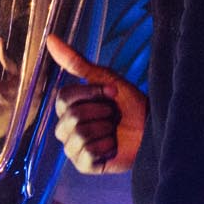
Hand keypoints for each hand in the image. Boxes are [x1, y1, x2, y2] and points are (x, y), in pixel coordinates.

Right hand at [46, 34, 146, 174]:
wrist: (152, 128)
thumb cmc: (129, 104)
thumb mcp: (105, 78)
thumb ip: (75, 62)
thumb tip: (50, 38)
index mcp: (67, 107)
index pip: (64, 97)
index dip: (91, 93)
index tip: (112, 93)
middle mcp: (65, 128)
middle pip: (72, 116)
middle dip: (101, 112)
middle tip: (114, 115)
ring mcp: (73, 148)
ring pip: (80, 135)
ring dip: (105, 129)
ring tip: (115, 130)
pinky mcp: (85, 165)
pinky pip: (88, 154)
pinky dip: (107, 148)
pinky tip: (113, 146)